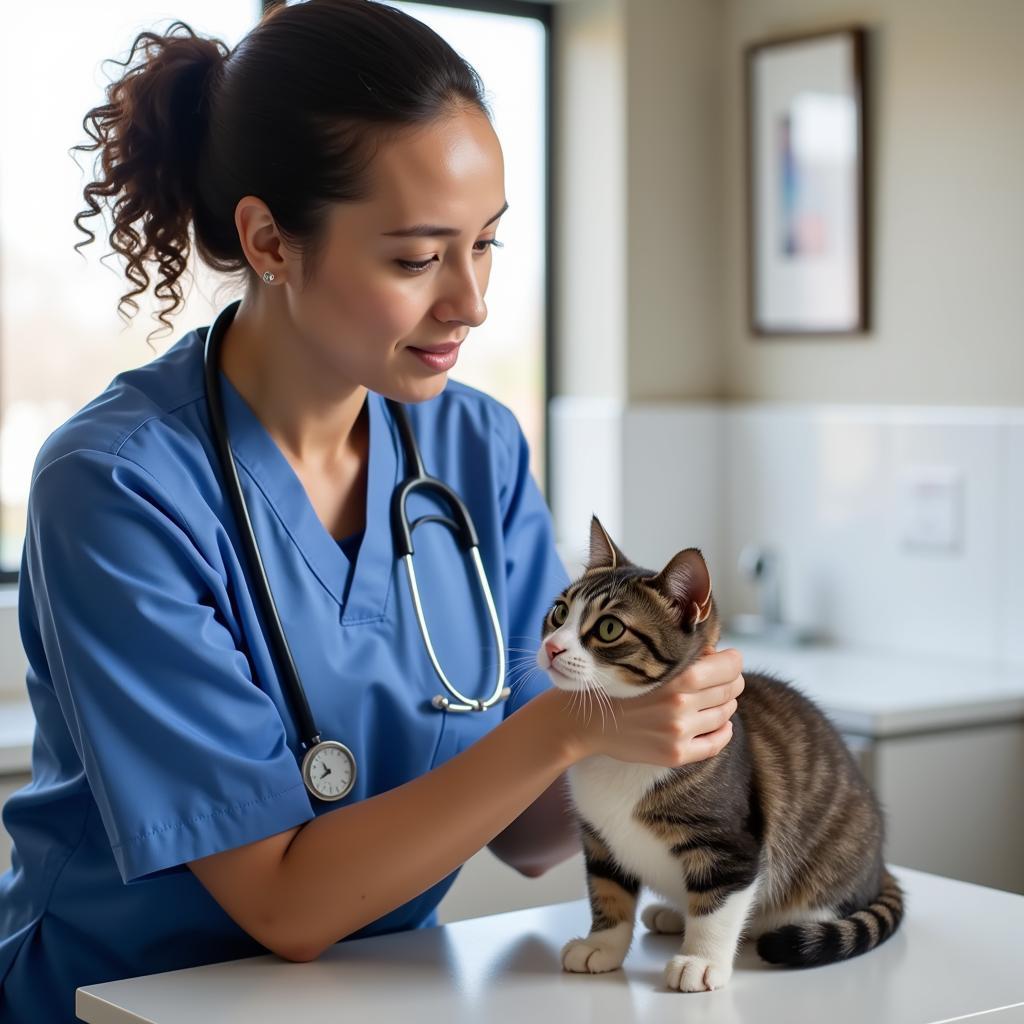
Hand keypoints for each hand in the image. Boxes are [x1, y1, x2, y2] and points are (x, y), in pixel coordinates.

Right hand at [551, 647, 743, 766]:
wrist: (585, 721)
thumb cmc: (615, 684)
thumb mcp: (645, 660)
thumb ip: (682, 657)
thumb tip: (716, 655)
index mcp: (676, 678)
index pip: (730, 667)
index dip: (733, 661)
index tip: (728, 659)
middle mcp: (680, 706)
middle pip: (730, 690)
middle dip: (729, 681)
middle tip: (719, 679)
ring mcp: (679, 733)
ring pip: (725, 714)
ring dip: (723, 704)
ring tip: (709, 699)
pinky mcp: (676, 755)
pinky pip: (716, 744)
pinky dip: (723, 732)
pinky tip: (718, 724)